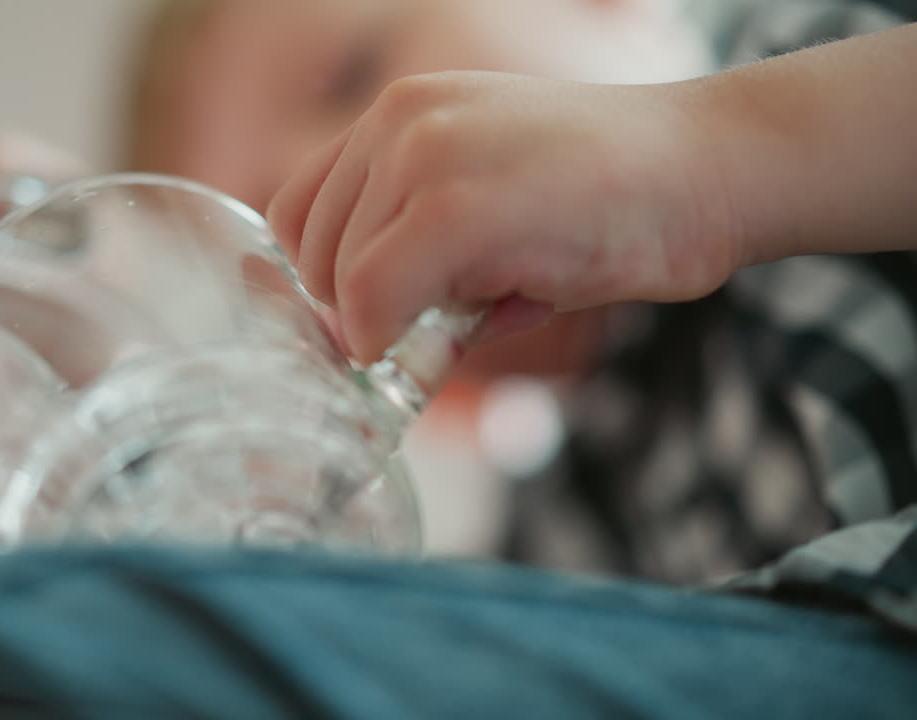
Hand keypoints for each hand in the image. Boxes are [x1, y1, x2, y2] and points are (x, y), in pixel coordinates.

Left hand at [267, 71, 741, 361]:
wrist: (711, 168)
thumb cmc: (610, 201)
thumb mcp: (488, 206)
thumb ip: (415, 251)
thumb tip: (366, 332)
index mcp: (401, 113)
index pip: (300, 211)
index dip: (327, 281)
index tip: (374, 319)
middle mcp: (398, 120)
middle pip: (311, 253)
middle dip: (359, 310)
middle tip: (435, 327)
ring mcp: (423, 155)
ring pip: (339, 281)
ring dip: (392, 322)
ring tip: (487, 303)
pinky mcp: (455, 207)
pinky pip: (373, 299)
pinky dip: (390, 339)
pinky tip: (458, 335)